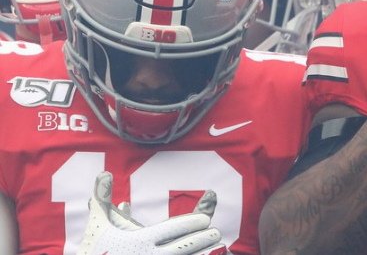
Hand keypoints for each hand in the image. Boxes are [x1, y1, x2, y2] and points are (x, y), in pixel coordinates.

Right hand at [77, 171, 226, 254]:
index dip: (191, 223)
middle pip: (184, 246)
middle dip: (203, 238)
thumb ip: (102, 199)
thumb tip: (104, 172)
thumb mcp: (97, 226)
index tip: (205, 219)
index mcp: (139, 241)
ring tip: (218, 247)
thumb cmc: (95, 252)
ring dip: (205, 254)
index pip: (172, 229)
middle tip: (216, 231)